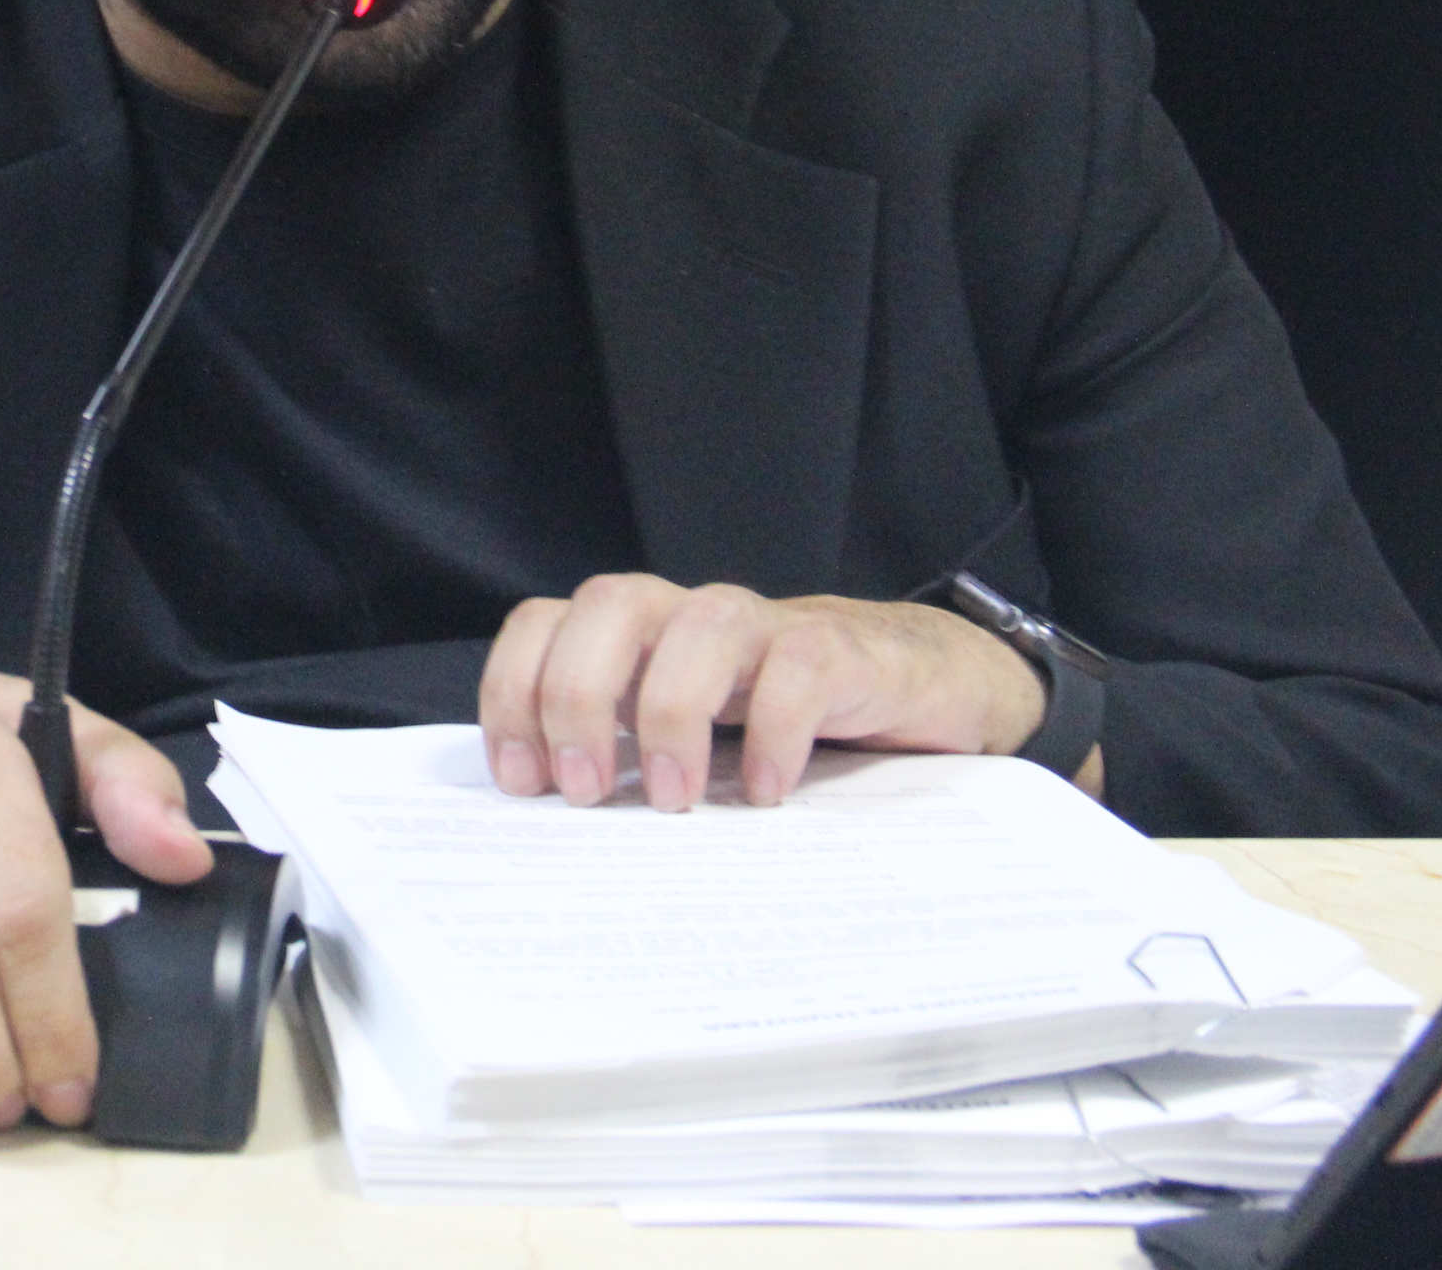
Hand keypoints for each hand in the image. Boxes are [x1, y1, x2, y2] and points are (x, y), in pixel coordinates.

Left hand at [478, 574, 1084, 811]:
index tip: (523, 782)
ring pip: (700, 622)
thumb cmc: (786, 724)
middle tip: (586, 791)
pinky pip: (799, 669)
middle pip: (608, 604)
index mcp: (641, 638)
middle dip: (577, 694)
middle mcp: (692, 617)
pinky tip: (767, 794)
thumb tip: (548, 837)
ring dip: (670, 710)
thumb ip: (628, 762)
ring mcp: (769, 628)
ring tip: (674, 800)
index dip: (515, 689)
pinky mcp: (843, 652)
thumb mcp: (692, 743)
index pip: (546, 622)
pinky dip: (773, 731)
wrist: (926, 687)